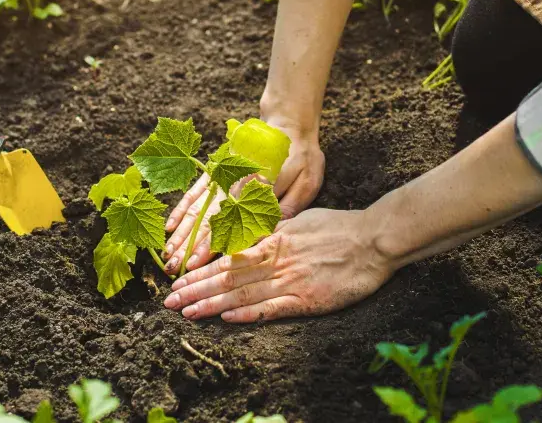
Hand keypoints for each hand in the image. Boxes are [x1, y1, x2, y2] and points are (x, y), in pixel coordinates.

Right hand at [162, 125, 324, 274]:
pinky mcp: (215, 171)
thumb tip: (269, 234)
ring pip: (197, 207)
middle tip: (175, 267)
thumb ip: (288, 207)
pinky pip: (194, 191)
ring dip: (181, 232)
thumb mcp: (305, 182)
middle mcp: (234, 183)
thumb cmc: (302, 157)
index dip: (212, 243)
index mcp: (257, 188)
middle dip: (189, 244)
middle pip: (207, 217)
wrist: (288, 125)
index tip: (197, 263)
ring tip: (167, 254)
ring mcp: (221, 177)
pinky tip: (170, 227)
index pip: (230, 222)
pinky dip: (181, 209)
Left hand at [162, 208, 398, 321]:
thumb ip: (273, 231)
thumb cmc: (339, 227)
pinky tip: (227, 319)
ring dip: (212, 304)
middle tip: (168, 301)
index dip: (200, 271)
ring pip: (243, 294)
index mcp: (273, 241)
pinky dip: (249, 314)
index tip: (177, 279)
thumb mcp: (299, 221)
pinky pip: (273, 308)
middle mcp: (276, 260)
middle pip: (227, 277)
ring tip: (187, 312)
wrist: (373, 240)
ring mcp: (291, 280)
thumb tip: (251, 238)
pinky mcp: (308, 299)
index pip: (227, 258)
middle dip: (195, 289)